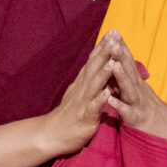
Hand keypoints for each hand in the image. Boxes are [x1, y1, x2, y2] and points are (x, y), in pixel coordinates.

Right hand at [40, 33, 117, 156]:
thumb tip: (97, 64)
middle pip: (94, 67)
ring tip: (113, 61)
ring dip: (104, 72)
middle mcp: (82, 89)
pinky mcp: (85, 117)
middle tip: (114, 36)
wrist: (52, 134)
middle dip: (105, 52)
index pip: (93, 61)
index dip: (103, 46)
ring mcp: (83, 102)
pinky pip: (93, 107)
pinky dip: (100, 99)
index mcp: (83, 83)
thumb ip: (88, 79)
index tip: (112, 32)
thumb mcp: (79, 92)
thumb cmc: (70, 114)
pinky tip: (107, 93)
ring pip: (94, 84)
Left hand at [104, 31, 166, 160]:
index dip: (120, 47)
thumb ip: (129, 76)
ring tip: (114, 63)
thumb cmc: (148, 109)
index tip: (113, 31)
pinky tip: (110, 99)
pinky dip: (119, 106)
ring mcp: (138, 104)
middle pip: (129, 70)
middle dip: (120, 54)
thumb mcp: (139, 90)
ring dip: (121, 76)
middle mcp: (138, 90)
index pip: (128, 61)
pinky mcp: (136, 120)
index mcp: (136, 83)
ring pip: (129, 88)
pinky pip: (127, 113)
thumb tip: (119, 59)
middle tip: (113, 39)